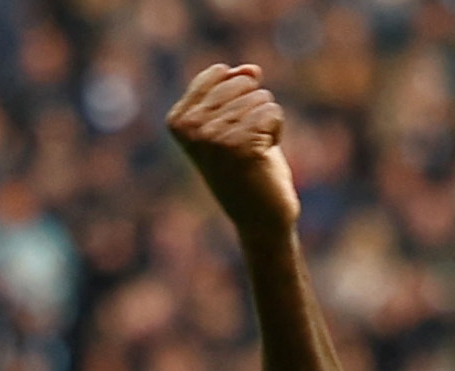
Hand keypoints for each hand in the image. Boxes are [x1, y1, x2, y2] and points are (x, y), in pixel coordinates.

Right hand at [166, 63, 300, 235]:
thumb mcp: (234, 121)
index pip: (220, 73)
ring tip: (254, 153)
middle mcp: (190, 127)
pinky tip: (264, 157)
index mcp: (177, 120)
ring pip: (260, 98)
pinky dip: (277, 132)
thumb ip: (235, 88)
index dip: (238, 98)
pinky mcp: (240, 145)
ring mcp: (212, 136)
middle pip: (242, 83)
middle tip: (245, 145)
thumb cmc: (248, 169)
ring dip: (266, 125)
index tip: (231, 130)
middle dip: (255, 110)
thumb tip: (252, 68)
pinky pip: (272, 112)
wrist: (259, 219)